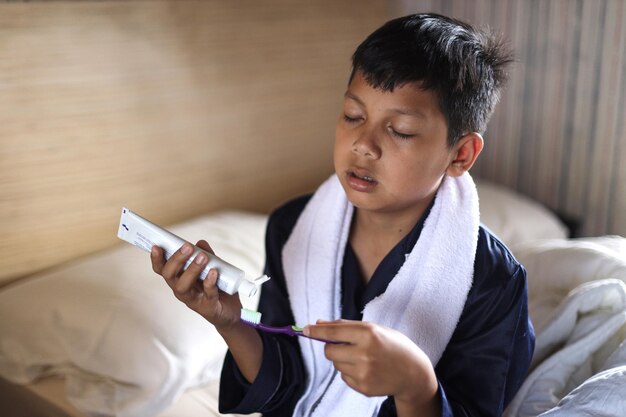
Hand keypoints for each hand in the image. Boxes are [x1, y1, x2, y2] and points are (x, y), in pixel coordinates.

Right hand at [150, 240, 241, 330]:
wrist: (231, 312)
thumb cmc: (217, 288)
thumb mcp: (213, 267)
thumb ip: (207, 255)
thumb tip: (200, 243)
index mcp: (179, 279)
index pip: (163, 269)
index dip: (157, 259)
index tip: (156, 246)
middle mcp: (182, 290)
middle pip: (169, 275)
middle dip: (176, 259)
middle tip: (187, 246)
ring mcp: (193, 300)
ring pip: (183, 286)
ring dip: (192, 270)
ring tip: (202, 257)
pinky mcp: (207, 307)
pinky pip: (207, 294)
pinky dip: (209, 282)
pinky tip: (213, 272)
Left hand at [304, 320, 439, 414]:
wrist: (414, 373)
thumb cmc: (393, 345)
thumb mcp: (374, 329)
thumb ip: (346, 325)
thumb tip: (318, 324)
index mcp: (368, 334)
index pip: (333, 332)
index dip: (316, 331)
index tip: (304, 330)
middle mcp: (364, 353)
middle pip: (329, 350)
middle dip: (331, 346)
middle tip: (345, 345)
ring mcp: (363, 373)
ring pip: (336, 364)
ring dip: (343, 359)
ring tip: (363, 358)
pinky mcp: (363, 387)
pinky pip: (344, 377)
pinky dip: (350, 371)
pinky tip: (367, 369)